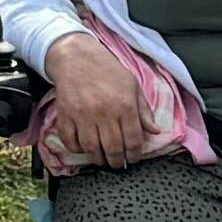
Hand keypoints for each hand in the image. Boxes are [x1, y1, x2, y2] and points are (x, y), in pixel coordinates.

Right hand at [32, 30, 159, 172]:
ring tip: (102, 160)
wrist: (77, 57)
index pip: (133, 141)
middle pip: (113, 149)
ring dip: (98, 159)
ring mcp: (83, 115)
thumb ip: (144, 110)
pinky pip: (70, 141)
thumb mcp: (132, 86)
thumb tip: (155, 131)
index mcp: (125, 106)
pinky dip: (76, 149)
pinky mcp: (65, 115)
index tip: (133, 159)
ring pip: (91, 149)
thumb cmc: (107, 70)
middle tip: (117, 164)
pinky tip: (83, 148)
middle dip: (117, 162)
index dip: (134, 155)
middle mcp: (104, 113)